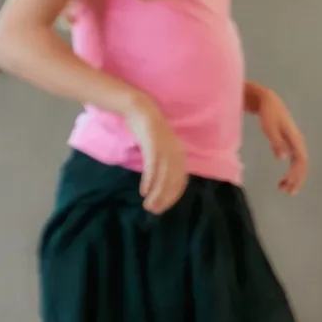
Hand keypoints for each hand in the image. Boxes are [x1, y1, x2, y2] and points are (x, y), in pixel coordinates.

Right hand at [123, 96, 186, 215]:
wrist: (140, 110)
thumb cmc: (148, 132)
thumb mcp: (159, 150)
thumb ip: (162, 164)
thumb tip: (159, 185)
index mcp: (180, 155)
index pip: (180, 182)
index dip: (172, 197)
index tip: (163, 208)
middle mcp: (176, 153)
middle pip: (173, 182)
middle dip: (163, 199)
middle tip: (153, 211)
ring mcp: (166, 148)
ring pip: (163, 176)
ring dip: (156, 193)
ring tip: (148, 205)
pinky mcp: (154, 144)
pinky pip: (153, 166)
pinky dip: (150, 180)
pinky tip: (144, 191)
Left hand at [249, 83, 306, 194]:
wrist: (268, 101)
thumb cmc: (268, 113)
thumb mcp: (269, 128)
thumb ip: (276, 143)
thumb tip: (282, 158)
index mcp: (295, 139)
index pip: (301, 161)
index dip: (297, 175)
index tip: (288, 187)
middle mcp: (297, 142)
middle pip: (302, 165)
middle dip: (296, 180)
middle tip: (287, 193)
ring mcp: (294, 142)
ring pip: (298, 164)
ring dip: (293, 177)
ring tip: (283, 188)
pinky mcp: (288, 142)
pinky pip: (293, 160)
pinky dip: (290, 171)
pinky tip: (282, 179)